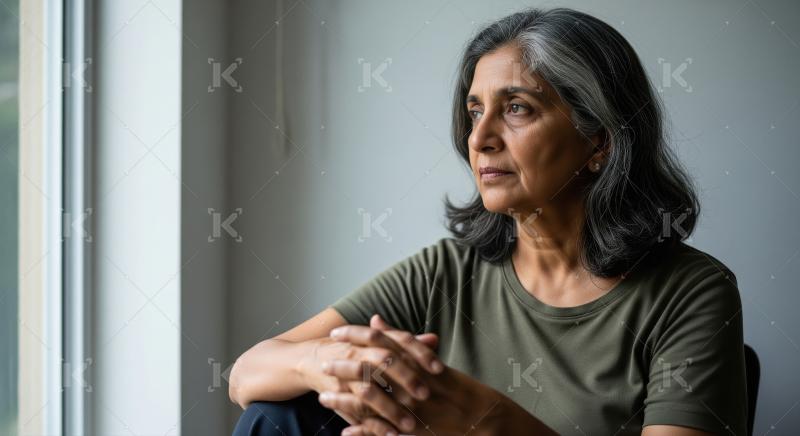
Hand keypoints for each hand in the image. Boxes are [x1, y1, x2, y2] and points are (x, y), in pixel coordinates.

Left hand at [320, 317, 556, 435]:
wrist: (485, 418)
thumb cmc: (459, 389)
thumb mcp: (431, 360)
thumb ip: (400, 341)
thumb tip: (375, 320)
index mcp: (417, 362)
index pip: (379, 342)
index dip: (355, 337)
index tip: (335, 333)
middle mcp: (411, 382)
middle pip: (369, 369)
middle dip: (343, 365)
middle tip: (322, 361)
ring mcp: (411, 408)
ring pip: (370, 402)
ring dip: (345, 400)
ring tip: (324, 398)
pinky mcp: (412, 430)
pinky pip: (382, 432)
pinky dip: (362, 432)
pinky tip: (345, 432)